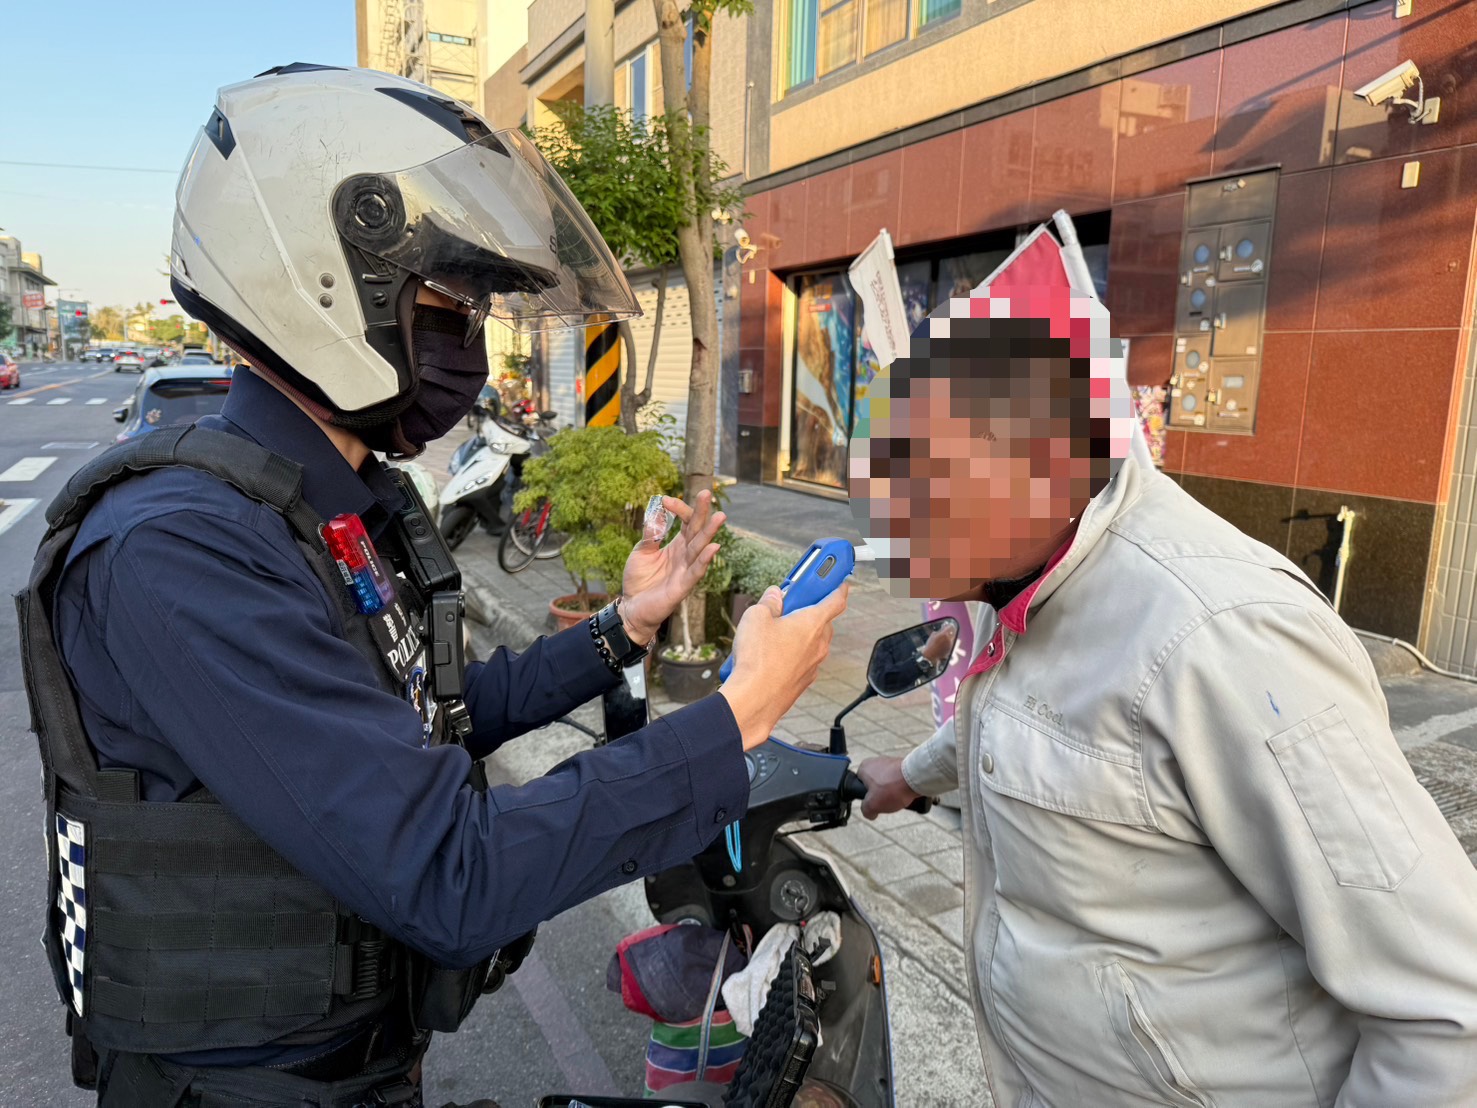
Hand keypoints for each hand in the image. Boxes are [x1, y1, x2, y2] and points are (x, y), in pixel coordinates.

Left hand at [619, 490, 724, 644]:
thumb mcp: (641, 552)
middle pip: (697, 530)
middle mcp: (686, 555)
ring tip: (720, 516)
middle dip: (702, 512)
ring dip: (710, 533)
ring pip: (701, 548)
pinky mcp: (683, 586)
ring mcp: (686, 570)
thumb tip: (657, 512)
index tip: (664, 500)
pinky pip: (697, 571)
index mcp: (677, 545)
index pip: (686, 522)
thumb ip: (651, 534)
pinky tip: (713, 547)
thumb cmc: (639, 580)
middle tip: (707, 493)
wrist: (632, 607)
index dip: (678, 509)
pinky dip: (705, 560)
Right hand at [720, 582, 849, 750]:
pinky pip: (802, 662)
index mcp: (812, 622)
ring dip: (800, 636)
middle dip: (810, 612)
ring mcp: (812, 666)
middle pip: (823, 622)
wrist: (754, 700)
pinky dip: (793, 656)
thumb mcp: (756, 617)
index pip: (836, 600)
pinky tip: (771, 656)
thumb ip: (768, 603)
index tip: (840, 581)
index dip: (839, 587)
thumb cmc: (758, 659)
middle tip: (792, 605)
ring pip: (812, 644)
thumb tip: (773, 596)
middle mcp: (819, 644)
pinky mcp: (802, 682)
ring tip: (775, 633)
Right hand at [856, 756, 921, 820]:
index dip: (867, 796)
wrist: (916, 778)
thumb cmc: (892, 788)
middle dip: (881, 795)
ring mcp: (890, 762)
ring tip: (899, 798)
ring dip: (893, 793)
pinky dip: (902, 788)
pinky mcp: (903, 765)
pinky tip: (906, 794)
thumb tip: (869, 813)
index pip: (860, 784)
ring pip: (888, 783)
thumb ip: (866, 810)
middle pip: (875, 785)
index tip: (874, 801)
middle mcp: (876, 761)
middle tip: (887, 801)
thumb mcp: (872, 805)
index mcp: (864, 767)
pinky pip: (900, 781)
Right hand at [919, 628, 953, 665]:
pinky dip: (948, 643)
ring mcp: (950, 644)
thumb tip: (942, 630)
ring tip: (944, 639)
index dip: (949, 626)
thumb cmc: (930, 644)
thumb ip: (939, 632)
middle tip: (948, 632)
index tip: (948, 625)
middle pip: (952, 633)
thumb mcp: (933, 635)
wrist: (931, 655)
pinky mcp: (950, 649)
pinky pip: (951, 644)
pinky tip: (943, 644)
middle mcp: (949, 639)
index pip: (950, 627)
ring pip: (952, 639)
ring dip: (949, 638)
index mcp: (944, 634)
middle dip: (950, 632)